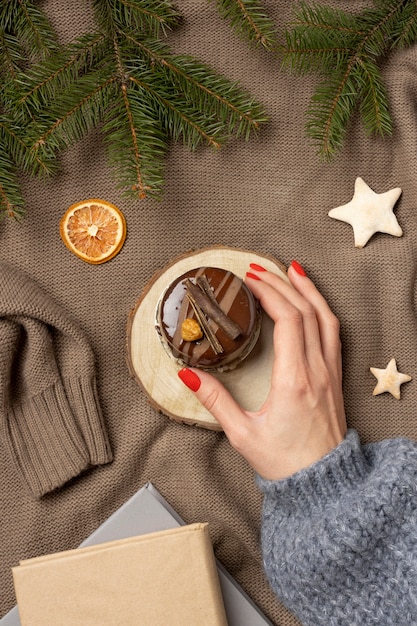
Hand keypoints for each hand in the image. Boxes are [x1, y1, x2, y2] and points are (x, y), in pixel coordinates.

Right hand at [178, 260, 346, 480]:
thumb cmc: (285, 463)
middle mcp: (317, 370)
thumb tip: (187, 375)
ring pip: (326, 318)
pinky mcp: (334, 377)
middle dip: (282, 283)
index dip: (271, 292)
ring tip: (292, 270)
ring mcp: (330, 372)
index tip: (251, 279)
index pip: (289, 320)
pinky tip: (312, 302)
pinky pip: (333, 333)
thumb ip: (215, 401)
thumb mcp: (242, 435)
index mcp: (294, 379)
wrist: (325, 484)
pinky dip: (322, 310)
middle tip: (259, 268)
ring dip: (308, 290)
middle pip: (306, 311)